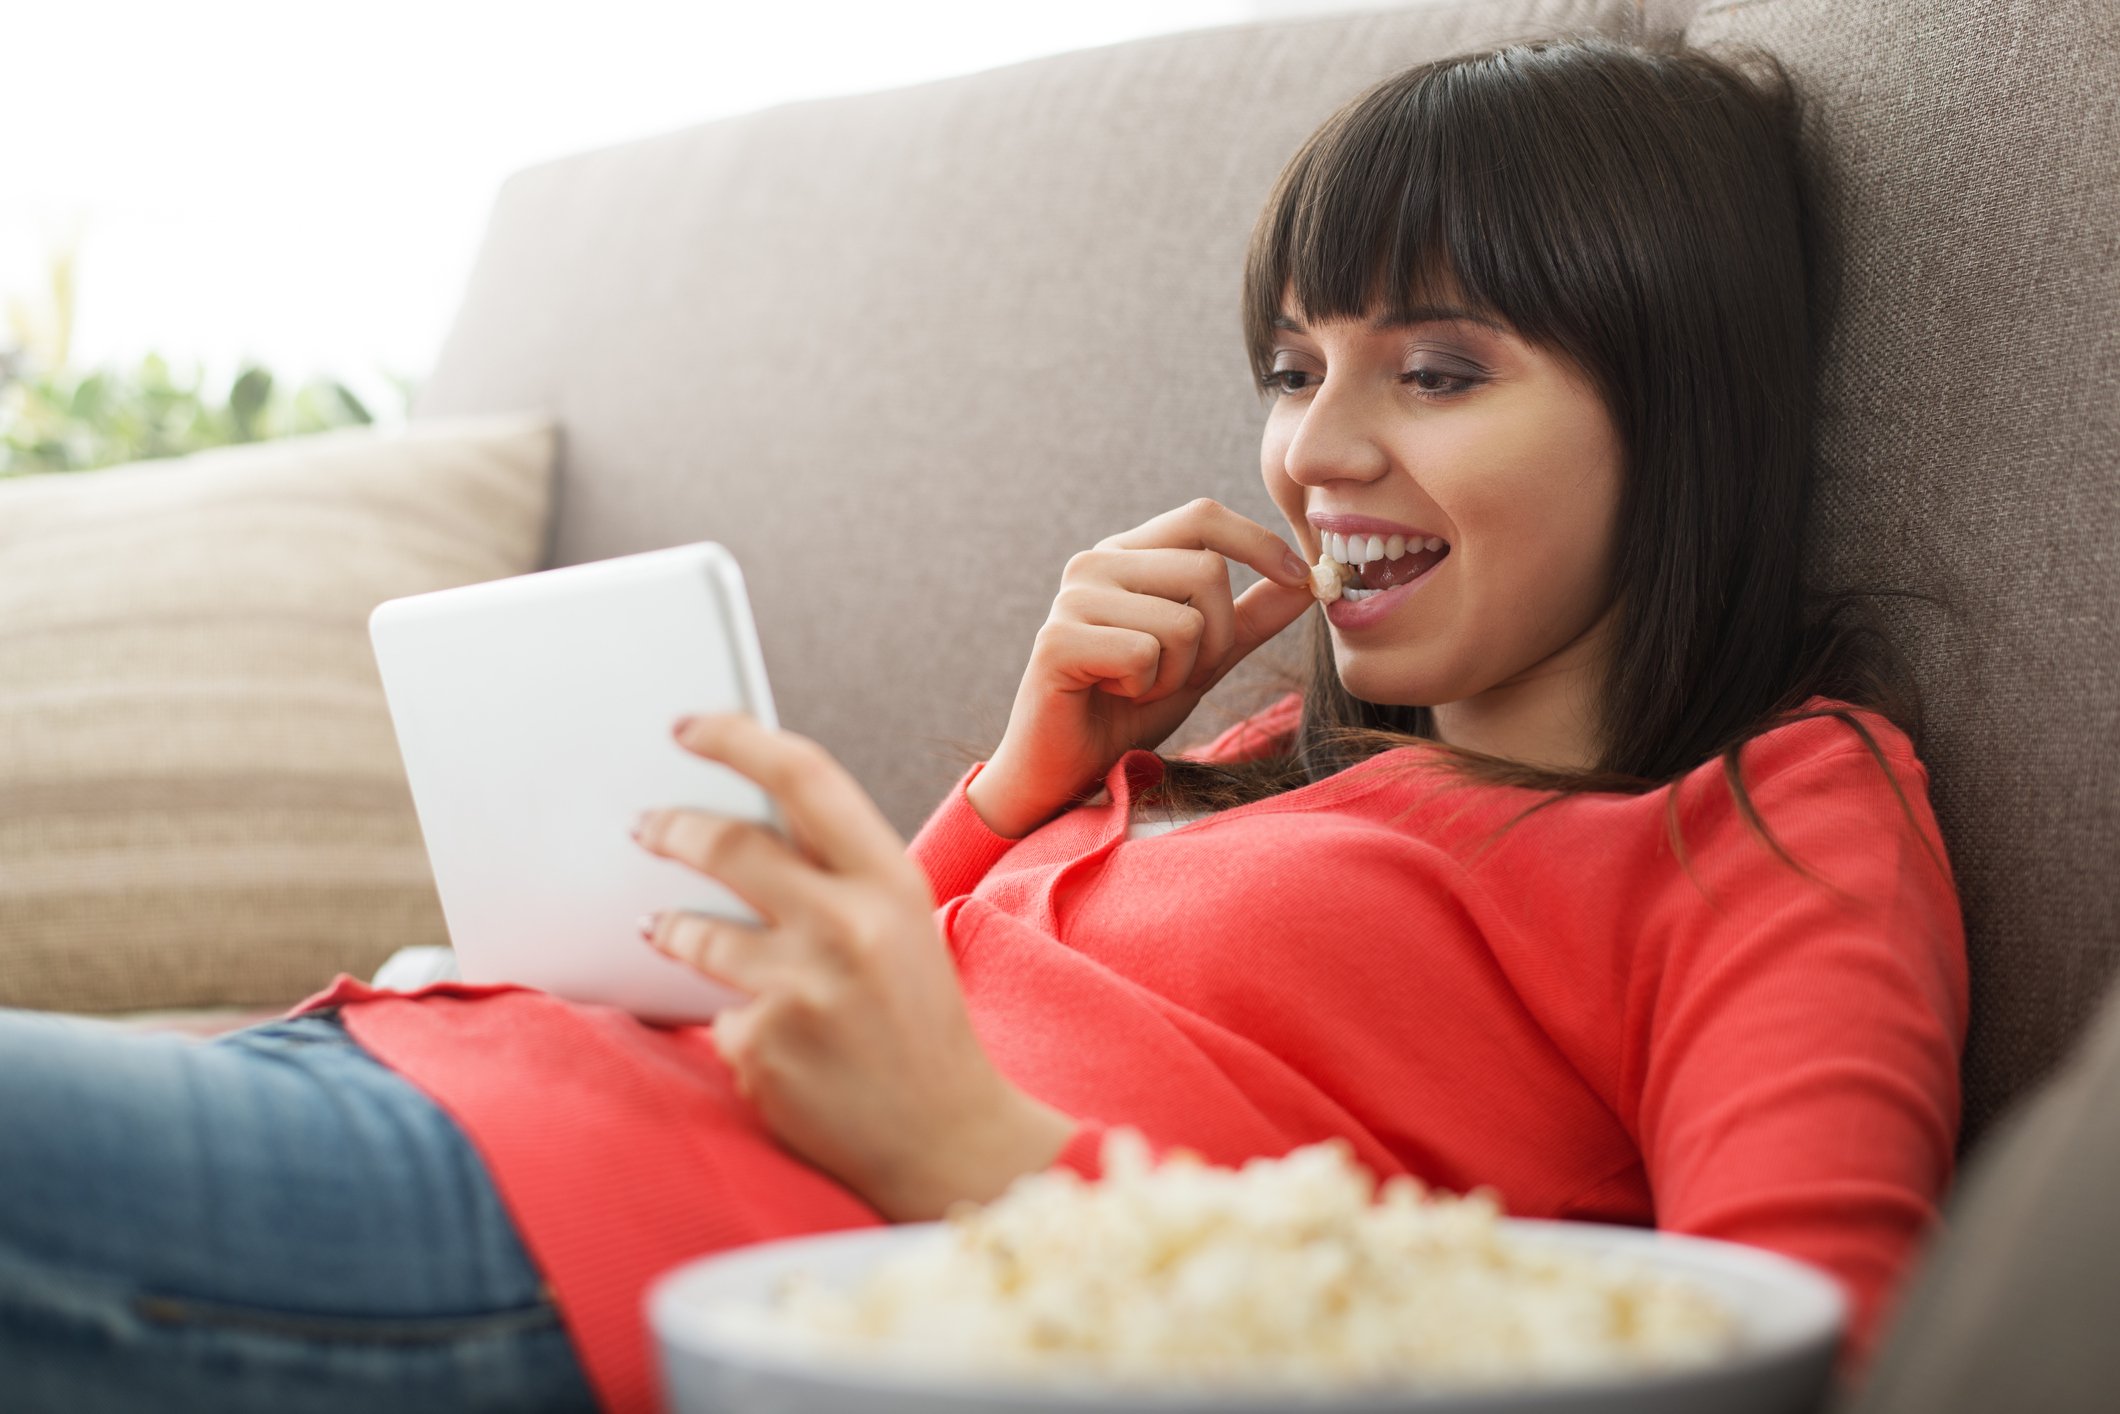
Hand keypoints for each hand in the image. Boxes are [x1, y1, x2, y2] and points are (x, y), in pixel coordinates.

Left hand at [634, 711, 1076, 1219]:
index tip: (687, 726)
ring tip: (660, 926)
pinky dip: (728, 1021)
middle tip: (644, 825)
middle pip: (729, 843)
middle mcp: (847, 925)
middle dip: (671, 827)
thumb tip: (737, 826)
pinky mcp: (763, 1047)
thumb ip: (836, 875)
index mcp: (890, 881)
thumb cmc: (920, 1024)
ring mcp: (800, 989)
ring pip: (696, 933)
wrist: (949, 1139)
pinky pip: (715, 1015)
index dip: (735, 739)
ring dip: (669, 926)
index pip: (802, 776)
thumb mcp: (903, 926)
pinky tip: (765, 1041)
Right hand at [970, 497, 1314, 837]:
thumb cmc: (1127, 709)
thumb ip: (1250, 617)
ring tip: (1136, 687)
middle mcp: (1096, 563)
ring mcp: (1073, 598)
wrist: (1065, 768)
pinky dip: (1145, 690)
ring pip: (1184, 621)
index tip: (1300, 577)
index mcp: (1128, 555)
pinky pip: (1146, 654)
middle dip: (1216, 638)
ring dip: (1178, 673)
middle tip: (1175, 674)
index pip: (1202, 517)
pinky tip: (1110, 696)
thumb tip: (1309, 580)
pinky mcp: (1058, 640)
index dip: (1258, 542)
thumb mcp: (1204, 657)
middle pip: (1207, 570)